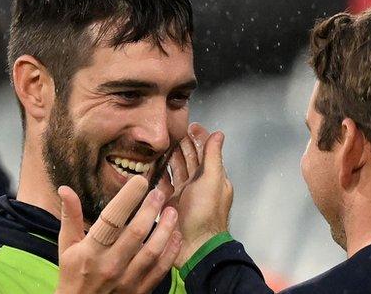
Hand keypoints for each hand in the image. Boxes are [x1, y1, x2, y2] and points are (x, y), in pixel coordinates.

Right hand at [55, 175, 181, 293]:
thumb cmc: (73, 275)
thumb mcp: (67, 246)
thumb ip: (70, 216)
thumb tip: (65, 189)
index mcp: (91, 250)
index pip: (111, 220)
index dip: (127, 198)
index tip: (140, 181)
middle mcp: (110, 264)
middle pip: (136, 232)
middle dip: (151, 209)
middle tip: (160, 192)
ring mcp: (127, 280)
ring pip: (153, 251)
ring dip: (166, 229)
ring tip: (172, 211)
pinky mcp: (140, 291)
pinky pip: (160, 269)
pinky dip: (171, 252)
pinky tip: (176, 235)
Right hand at [168, 123, 233, 267]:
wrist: (194, 245)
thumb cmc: (207, 214)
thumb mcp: (213, 180)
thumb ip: (214, 157)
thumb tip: (218, 134)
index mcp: (212, 177)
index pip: (206, 151)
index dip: (199, 137)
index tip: (190, 125)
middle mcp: (198, 184)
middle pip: (190, 159)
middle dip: (182, 144)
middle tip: (171, 131)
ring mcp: (183, 194)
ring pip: (176, 169)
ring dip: (169, 156)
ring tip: (160, 143)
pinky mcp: (170, 203)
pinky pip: (163, 184)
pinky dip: (158, 174)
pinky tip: (151, 165)